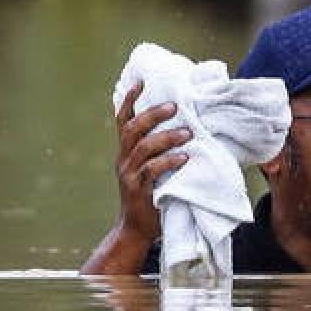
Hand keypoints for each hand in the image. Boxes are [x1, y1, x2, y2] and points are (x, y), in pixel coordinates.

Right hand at [113, 81, 190, 241]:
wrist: (136, 229)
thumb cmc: (151, 196)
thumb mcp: (150, 170)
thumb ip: (158, 152)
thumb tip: (186, 128)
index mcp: (126, 152)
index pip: (123, 120)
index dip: (130, 100)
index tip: (142, 81)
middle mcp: (124, 160)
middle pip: (133, 129)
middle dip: (152, 114)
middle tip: (174, 106)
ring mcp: (129, 175)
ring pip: (143, 148)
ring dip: (166, 137)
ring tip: (187, 133)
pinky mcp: (138, 190)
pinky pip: (151, 171)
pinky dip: (168, 162)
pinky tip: (184, 158)